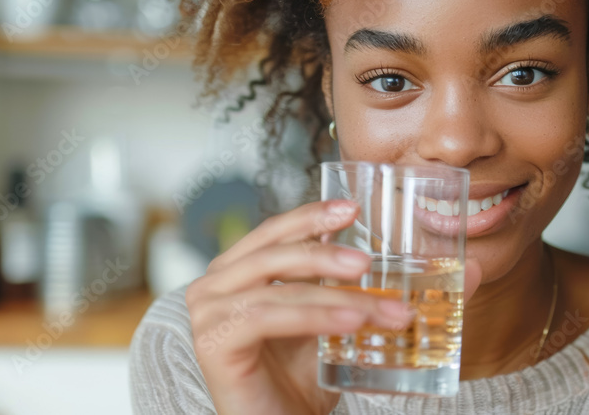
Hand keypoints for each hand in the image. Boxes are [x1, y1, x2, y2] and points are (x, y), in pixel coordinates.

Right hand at [185, 200, 417, 414]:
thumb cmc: (295, 380)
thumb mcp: (320, 320)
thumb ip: (330, 283)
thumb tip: (366, 249)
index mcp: (236, 271)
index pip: (275, 232)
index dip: (312, 216)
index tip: (352, 207)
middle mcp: (214, 285)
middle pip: (276, 252)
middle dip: (329, 254)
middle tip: (369, 263)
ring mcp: (208, 312)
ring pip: (281, 288)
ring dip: (338, 296)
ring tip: (381, 309)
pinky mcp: (212, 341)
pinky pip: (269, 316)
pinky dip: (316, 317)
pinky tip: (350, 324)